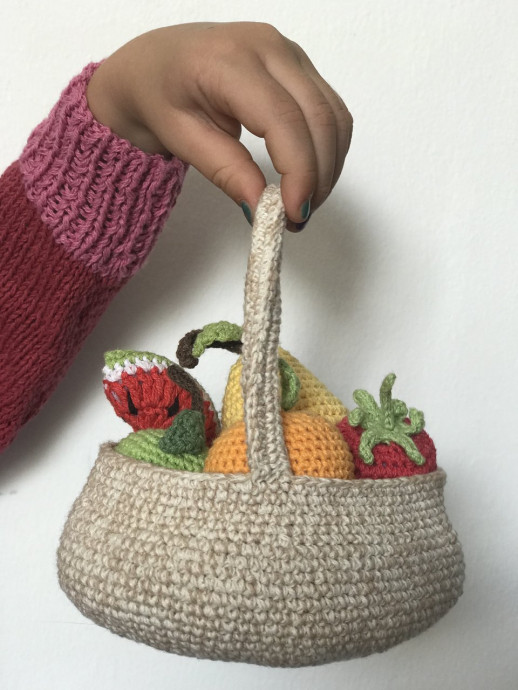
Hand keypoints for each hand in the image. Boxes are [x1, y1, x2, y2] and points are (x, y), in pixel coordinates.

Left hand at [86, 22, 352, 229]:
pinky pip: (331, 112)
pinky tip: (307, 178)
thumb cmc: (160, 94)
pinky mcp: (301, 67)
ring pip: (334, 116)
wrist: (158, 63)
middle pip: (319, 118)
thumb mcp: (180, 138)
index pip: (283, 118)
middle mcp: (269, 47)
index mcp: (230, 60)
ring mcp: (290, 54)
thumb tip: (262, 207)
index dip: (298, 171)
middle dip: (318, 177)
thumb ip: (224, 170)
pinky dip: (326, 151)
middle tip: (297, 219)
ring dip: (327, 168)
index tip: (293, 213)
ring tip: (299, 204)